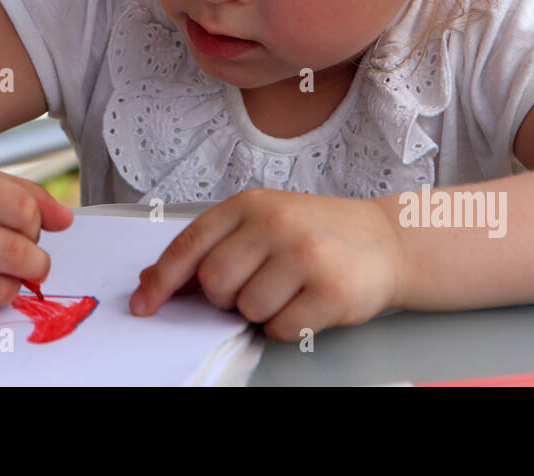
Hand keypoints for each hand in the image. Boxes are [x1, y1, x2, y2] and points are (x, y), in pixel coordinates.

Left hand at [128, 189, 403, 341]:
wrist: (388, 240)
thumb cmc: (319, 233)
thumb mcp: (262, 224)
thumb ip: (212, 248)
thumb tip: (155, 280)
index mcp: (250, 204)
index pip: (190, 245)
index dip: (162, 279)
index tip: (144, 304)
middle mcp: (275, 223)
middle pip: (214, 284)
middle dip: (228, 296)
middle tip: (260, 283)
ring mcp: (304, 255)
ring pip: (246, 310)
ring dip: (262, 311)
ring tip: (290, 288)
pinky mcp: (330, 290)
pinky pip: (280, 329)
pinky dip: (288, 326)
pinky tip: (309, 302)